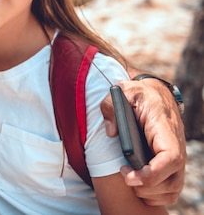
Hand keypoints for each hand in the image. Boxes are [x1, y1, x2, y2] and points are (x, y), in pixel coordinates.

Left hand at [101, 78, 185, 204]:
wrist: (155, 95)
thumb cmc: (138, 95)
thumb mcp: (123, 91)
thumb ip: (111, 107)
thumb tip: (111, 132)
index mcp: (165, 129)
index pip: (171, 157)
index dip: (152, 173)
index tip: (128, 175)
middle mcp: (175, 146)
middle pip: (172, 180)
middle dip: (146, 186)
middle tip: (124, 174)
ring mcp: (176, 157)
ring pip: (172, 189)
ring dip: (150, 193)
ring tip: (130, 179)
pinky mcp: (172, 165)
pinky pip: (171, 190)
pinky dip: (155, 195)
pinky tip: (138, 184)